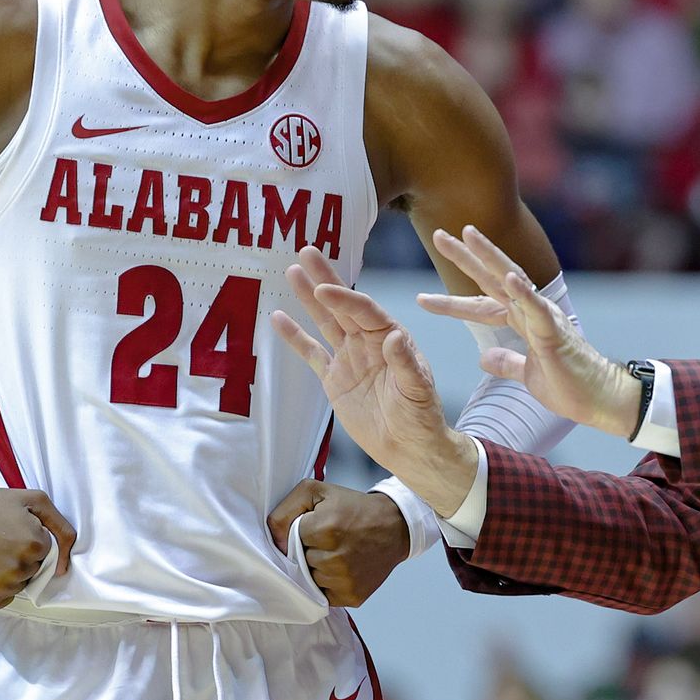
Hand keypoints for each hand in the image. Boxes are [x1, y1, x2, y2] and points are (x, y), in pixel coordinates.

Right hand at [0, 481, 75, 610]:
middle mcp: (19, 570)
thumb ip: (61, 526)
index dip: (29, 538)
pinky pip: (2, 600)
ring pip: (18, 585)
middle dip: (20, 556)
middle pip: (33, 570)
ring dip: (8, 573)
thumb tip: (64, 565)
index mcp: (35, 545)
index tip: (8, 528)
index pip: (46, 551)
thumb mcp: (32, 500)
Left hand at [266, 479, 409, 606]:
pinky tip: (343, 569)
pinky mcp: (352, 596)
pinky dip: (329, 584)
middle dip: (309, 551)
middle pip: (300, 562)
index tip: (317, 526)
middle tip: (329, 540)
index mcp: (326, 528)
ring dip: (318, 569)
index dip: (302, 532)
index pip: (291, 540)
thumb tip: (276, 542)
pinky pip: (324, 596)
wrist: (395, 526)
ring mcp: (345, 580)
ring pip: (311, 580)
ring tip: (338, 554)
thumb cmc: (353, 508)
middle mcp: (336, 557)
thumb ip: (285, 510)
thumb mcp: (317, 492)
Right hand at [270, 246, 477, 514]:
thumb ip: (406, 364)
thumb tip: (396, 336)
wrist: (410, 448)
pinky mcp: (334, 378)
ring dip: (308, 298)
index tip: (325, 289)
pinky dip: (295, 337)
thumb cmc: (421, 417)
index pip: (365, 312)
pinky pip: (312, 353)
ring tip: (291, 271)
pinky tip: (278, 317)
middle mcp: (369, 342)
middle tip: (307, 251)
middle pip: (343, 305)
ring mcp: (350, 358)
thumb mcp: (418, 391)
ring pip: (325, 322)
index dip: (345, 299)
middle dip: (325, 279)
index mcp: (391, 338)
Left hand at [418, 226, 641, 437]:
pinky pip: (536, 307)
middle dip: (466, 257)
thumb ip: (507, 362)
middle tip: (439, 235)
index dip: (451, 301)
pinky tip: (507, 274)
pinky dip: (522, 290)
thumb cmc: (568, 385)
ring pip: (512, 279)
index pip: (480, 305)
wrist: (598, 399)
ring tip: (469, 234)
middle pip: (491, 278)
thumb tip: (484, 357)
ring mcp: (542, 317)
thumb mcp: (526, 375)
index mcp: (521, 322)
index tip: (422, 297)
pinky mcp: (554, 331)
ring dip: (490, 256)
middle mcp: (530, 312)